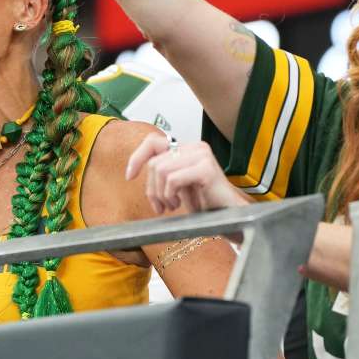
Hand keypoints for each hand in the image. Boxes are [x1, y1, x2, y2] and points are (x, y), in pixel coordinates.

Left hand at [125, 135, 248, 214]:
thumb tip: (133, 170)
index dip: (137, 157)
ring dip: (161, 194)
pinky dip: (170, 194)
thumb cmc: (205, 203)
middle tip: (161, 207)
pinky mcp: (206, 169)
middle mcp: (195, 147)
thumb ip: (162, 173)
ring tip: (172, 206)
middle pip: (154, 162)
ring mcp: (202, 156)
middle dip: (151, 189)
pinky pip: (172, 179)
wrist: (230, 216)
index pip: (153, 142)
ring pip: (160, 170)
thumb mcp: (178, 185)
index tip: (129, 176)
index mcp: (188, 148)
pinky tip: (179, 204)